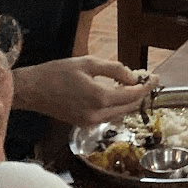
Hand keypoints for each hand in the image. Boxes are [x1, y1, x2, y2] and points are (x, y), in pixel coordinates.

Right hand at [12, 55, 152, 122]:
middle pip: (130, 107)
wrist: (32, 90)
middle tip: (148, 80)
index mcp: (99, 98)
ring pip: (120, 113)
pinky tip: (117, 93)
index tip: (155, 78)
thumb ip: (114, 69)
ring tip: (134, 85)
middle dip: (141, 94)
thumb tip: (132, 76)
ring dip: (130, 101)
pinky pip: (109, 116)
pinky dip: (117, 106)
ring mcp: (90, 122)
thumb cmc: (56, 73)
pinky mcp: (84, 124)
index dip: (147, 86)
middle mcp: (97, 114)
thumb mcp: (87, 63)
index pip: (133, 95)